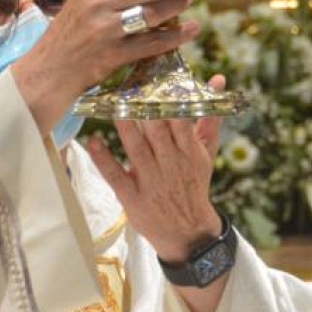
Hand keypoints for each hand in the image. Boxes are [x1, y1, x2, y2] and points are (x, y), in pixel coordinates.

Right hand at [13, 0, 205, 131]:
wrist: (47, 72)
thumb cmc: (68, 33)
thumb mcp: (82, 0)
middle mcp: (98, 1)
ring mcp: (106, 29)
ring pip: (154, 13)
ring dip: (178, 6)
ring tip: (190, 0)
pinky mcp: (114, 54)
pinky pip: (152, 43)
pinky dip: (175, 36)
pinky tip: (190, 30)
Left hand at [87, 75, 225, 262]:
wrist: (188, 232)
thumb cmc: (194, 183)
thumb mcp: (207, 153)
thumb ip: (210, 117)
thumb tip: (217, 79)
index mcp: (190, 151)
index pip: (180, 120)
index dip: (168, 99)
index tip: (155, 79)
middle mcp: (171, 164)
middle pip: (157, 131)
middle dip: (144, 109)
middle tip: (128, 86)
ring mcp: (151, 181)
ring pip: (136, 149)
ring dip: (124, 127)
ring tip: (112, 107)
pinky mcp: (132, 197)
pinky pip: (115, 175)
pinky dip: (103, 158)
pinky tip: (93, 140)